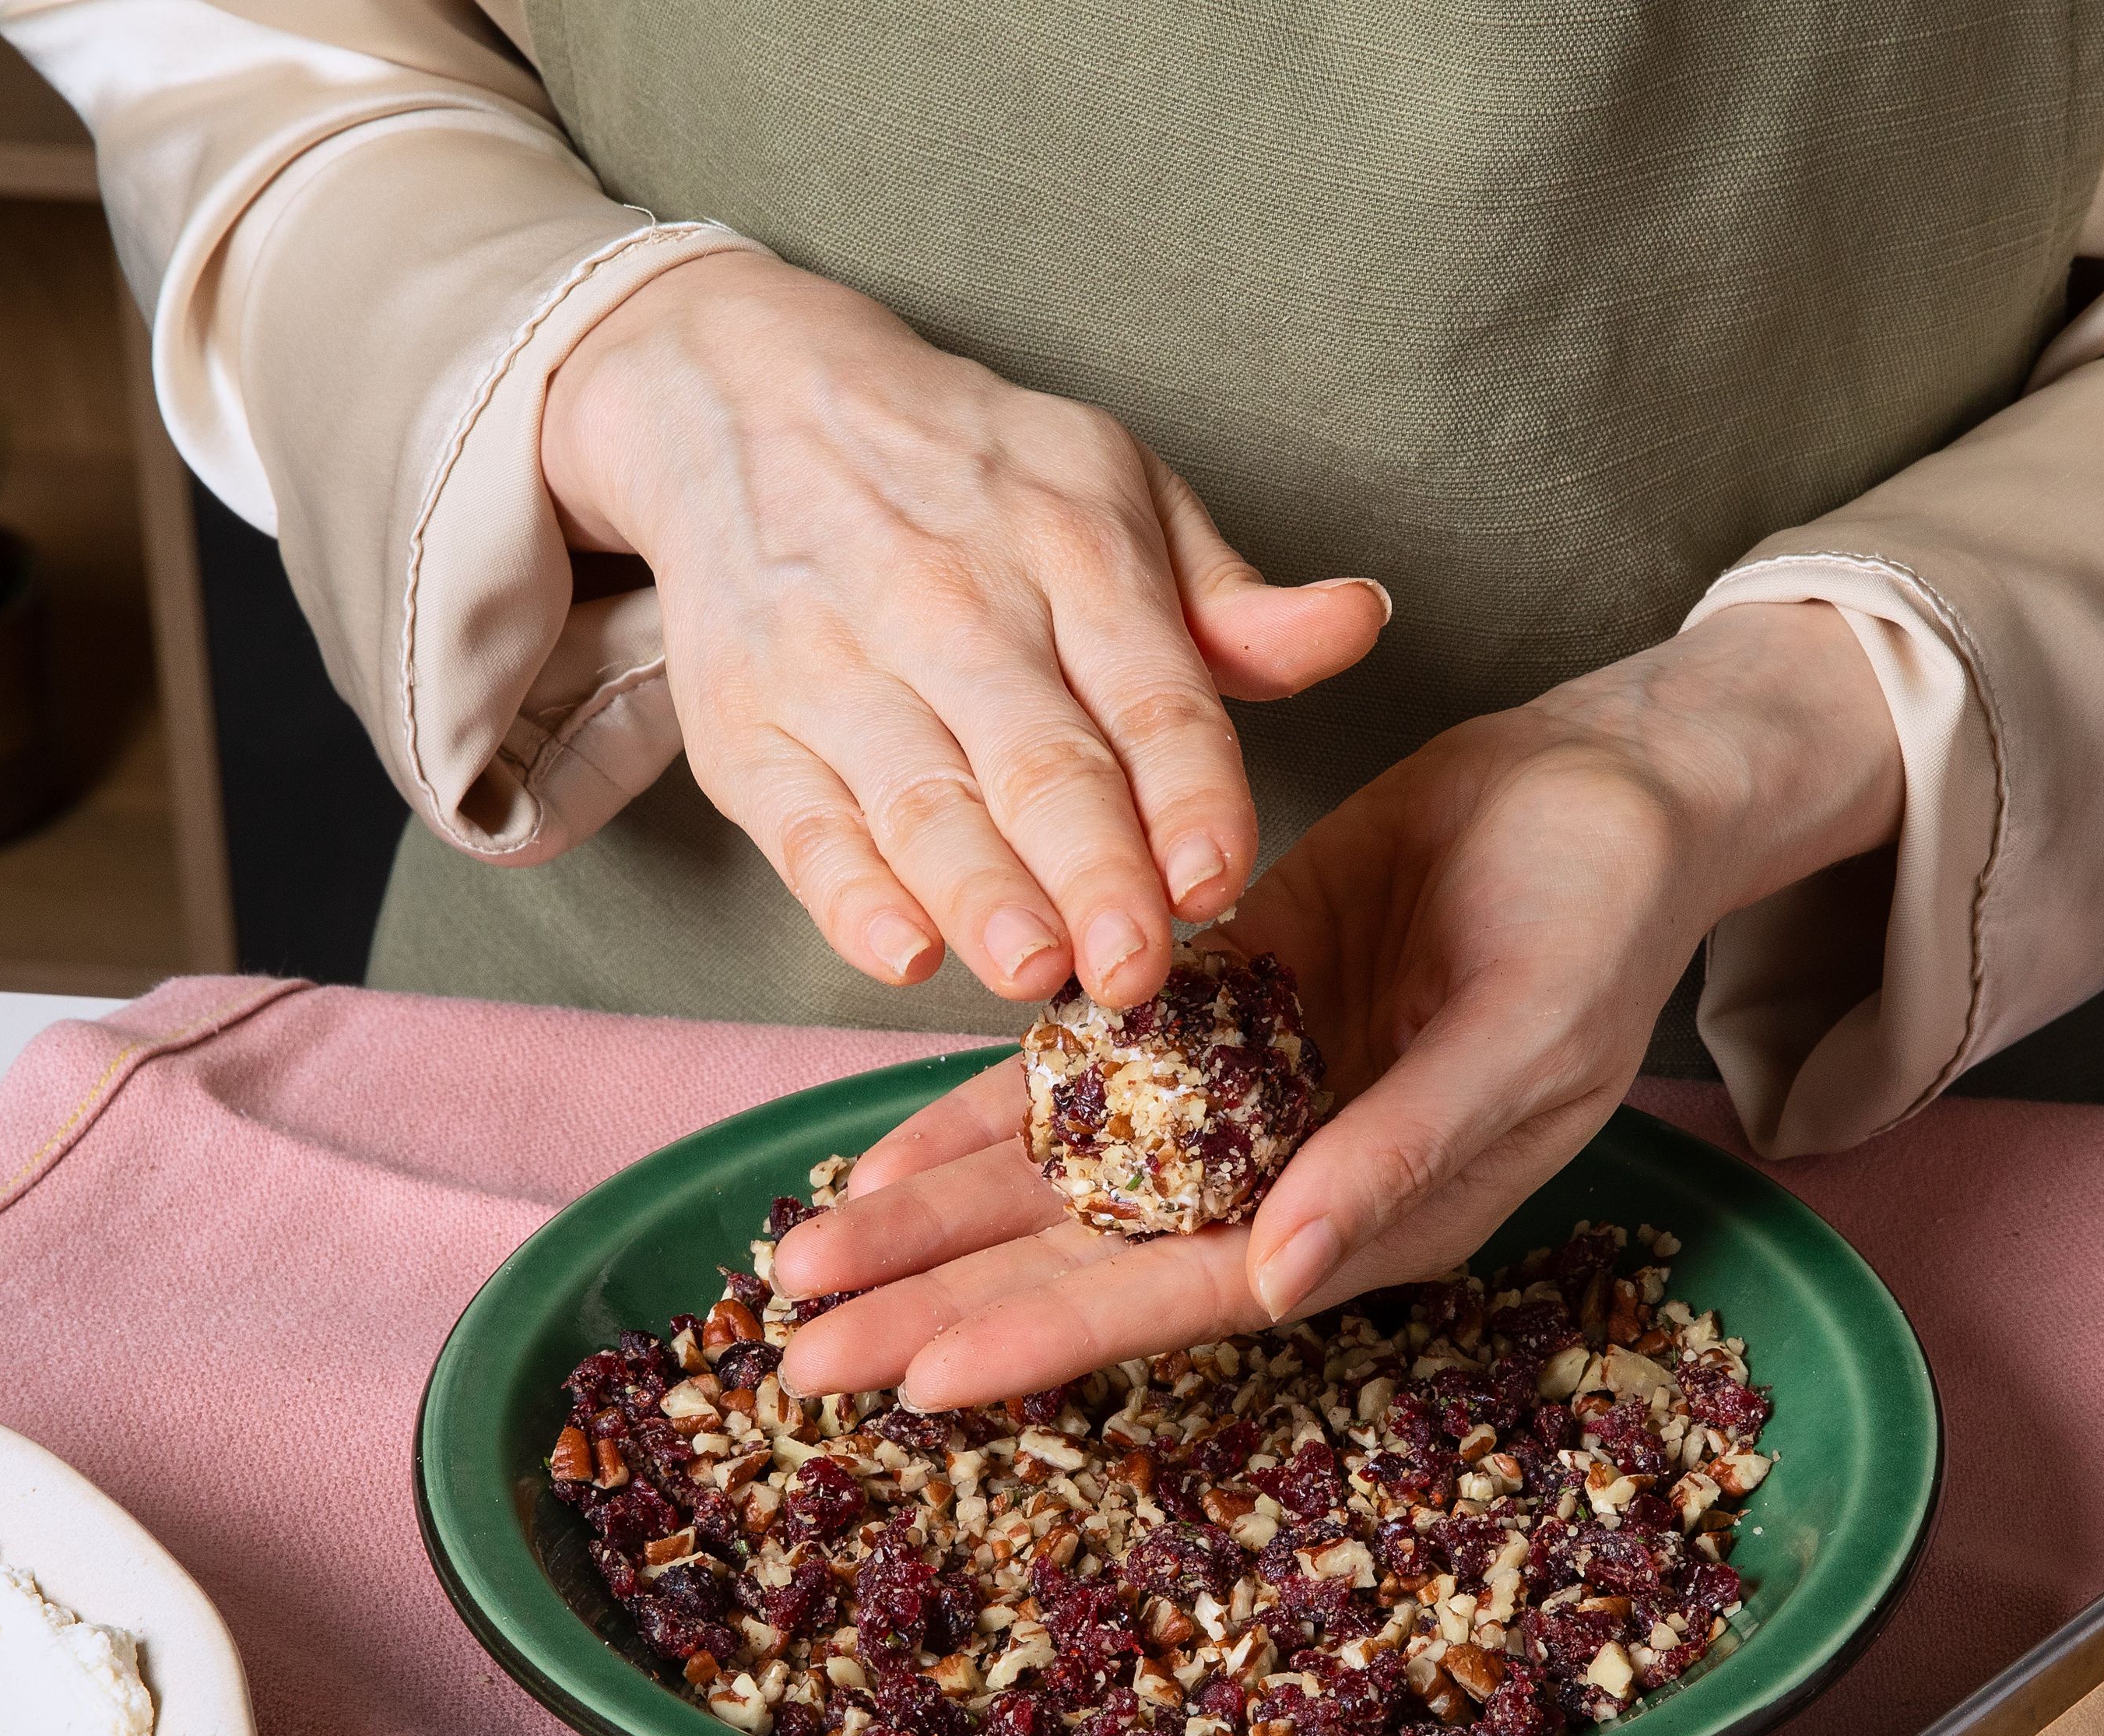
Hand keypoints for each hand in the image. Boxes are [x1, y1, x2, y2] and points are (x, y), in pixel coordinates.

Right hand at [540, 247, 1390, 1007]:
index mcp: (1071, 549)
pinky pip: (804, 826)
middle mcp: (954, 608)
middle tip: (1138, 967)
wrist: (743, 395)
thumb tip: (1359, 622)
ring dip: (983, 897)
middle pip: (1040, 760)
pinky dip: (849, 894)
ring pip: (924, 803)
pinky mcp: (749, 728)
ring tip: (1036, 972)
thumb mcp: (1113, 487)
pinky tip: (902, 952)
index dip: (1188, 794)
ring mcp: (839, 670)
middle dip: (1093, 871)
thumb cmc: (967, 473)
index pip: (1150, 692)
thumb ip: (1231, 597)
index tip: (1218, 880)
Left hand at [772, 599, 1902, 1404]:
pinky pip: (1076, 1075)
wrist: (1602, 789)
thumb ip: (1402, 1157)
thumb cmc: (1599, 919)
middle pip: (1091, 1260)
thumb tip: (1278, 1276)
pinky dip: (985, 1115)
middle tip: (797, 1355)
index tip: (923, 1379)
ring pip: (1062, 1179)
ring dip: (936, 1222)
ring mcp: (1240, 1097)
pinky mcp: (1211, 1009)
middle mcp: (1286, 1177)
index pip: (1185, 1294)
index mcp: (1370, 1216)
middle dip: (944, 1305)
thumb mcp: (1525, 1038)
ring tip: (805, 1266)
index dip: (1052, 1336)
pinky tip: (886, 1154)